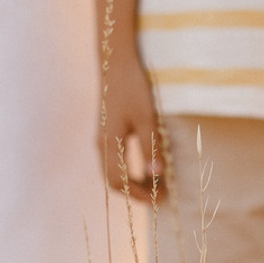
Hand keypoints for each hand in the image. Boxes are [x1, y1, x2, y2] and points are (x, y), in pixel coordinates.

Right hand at [98, 54, 163, 201]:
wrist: (116, 63)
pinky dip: (130, 169)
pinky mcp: (107, 131)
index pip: (120, 181)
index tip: (160, 199)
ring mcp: (102, 137)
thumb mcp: (146, 118)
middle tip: (161, 195)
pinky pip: (115, 159)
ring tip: (157, 183)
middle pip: (114, 180)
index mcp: (109, 143)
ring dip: (133, 181)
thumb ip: (151, 146)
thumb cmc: (133, 88)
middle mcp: (102, 143)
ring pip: (114, 170)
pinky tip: (147, 166)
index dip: (139, 194)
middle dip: (136, 191)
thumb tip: (157, 174)